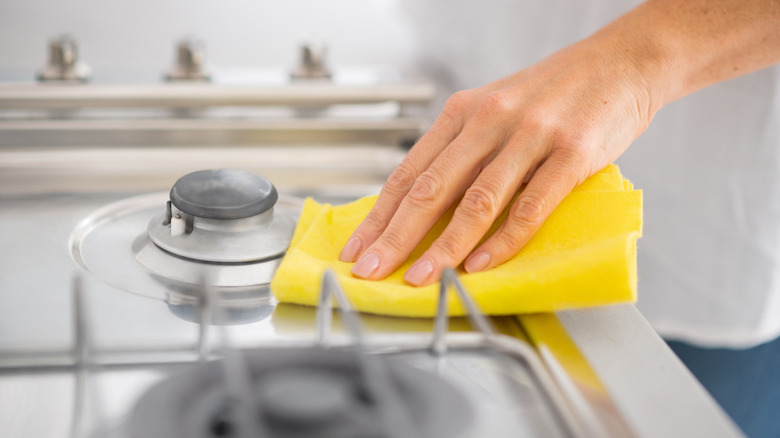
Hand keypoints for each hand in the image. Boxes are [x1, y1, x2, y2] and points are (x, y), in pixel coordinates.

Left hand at [338, 36, 657, 285]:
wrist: (622, 62)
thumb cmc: (556, 92)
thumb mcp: (497, 109)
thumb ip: (464, 151)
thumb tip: (427, 205)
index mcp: (463, 112)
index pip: (409, 172)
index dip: (379, 215)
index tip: (358, 247)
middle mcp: (489, 120)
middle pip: (431, 189)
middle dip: (395, 237)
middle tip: (371, 270)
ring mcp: (530, 136)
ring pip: (475, 202)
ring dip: (442, 247)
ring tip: (420, 278)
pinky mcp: (571, 153)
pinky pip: (529, 206)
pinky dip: (502, 241)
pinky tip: (480, 264)